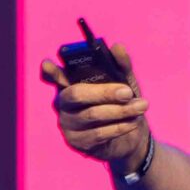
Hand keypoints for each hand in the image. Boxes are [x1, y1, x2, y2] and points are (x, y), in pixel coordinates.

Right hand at [38, 45, 150, 168]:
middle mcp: (63, 103)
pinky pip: (98, 134)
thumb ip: (121, 65)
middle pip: (76, 94)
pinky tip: (132, 122)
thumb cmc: (122, 104)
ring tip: (141, 106)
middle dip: (104, 92)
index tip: (48, 64)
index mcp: (69, 83)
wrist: (131, 137)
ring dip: (120, 111)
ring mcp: (67, 123)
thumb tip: (117, 47)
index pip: (53, 76)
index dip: (49, 71)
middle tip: (128, 92)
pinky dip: (118, 127)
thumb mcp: (126, 82)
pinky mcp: (77, 142)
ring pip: (92, 115)